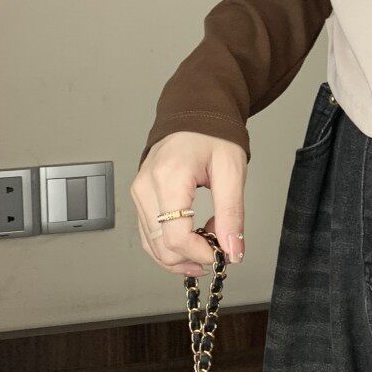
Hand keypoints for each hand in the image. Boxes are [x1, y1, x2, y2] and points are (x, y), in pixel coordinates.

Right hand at [130, 132, 246, 275]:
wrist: (195, 114)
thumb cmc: (212, 135)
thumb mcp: (232, 170)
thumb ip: (232, 213)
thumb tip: (232, 250)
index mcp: (169, 177)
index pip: (176, 236)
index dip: (200, 254)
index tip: (222, 255)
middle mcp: (146, 186)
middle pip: (161, 245)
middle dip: (192, 257)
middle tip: (220, 250)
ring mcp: (139, 191)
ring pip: (151, 244)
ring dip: (181, 255)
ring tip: (209, 244)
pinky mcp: (140, 195)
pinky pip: (149, 233)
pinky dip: (170, 244)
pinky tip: (193, 241)